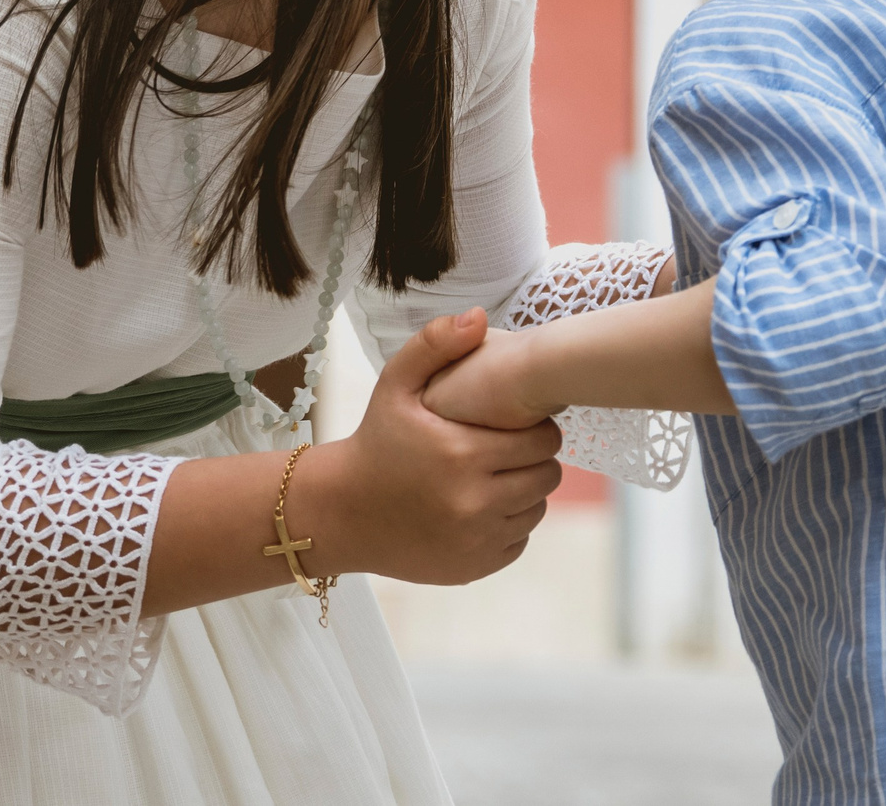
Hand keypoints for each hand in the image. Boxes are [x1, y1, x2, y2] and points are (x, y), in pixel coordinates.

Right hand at [300, 309, 563, 585]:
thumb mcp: (395, 384)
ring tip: (498, 473)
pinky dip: (509, 524)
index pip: (542, 441)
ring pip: (536, 509)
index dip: (538, 428)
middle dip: (536, 459)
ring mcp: (475, 541)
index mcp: (462, 455)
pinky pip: (518, 541)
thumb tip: (479, 317)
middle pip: (546, 477)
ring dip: (525, 491)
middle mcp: (473, 503)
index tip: (520, 422)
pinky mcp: (472, 568)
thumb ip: (435, 344)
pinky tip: (484, 504)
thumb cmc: (374, 441)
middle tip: (512, 447)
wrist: (339, 512)